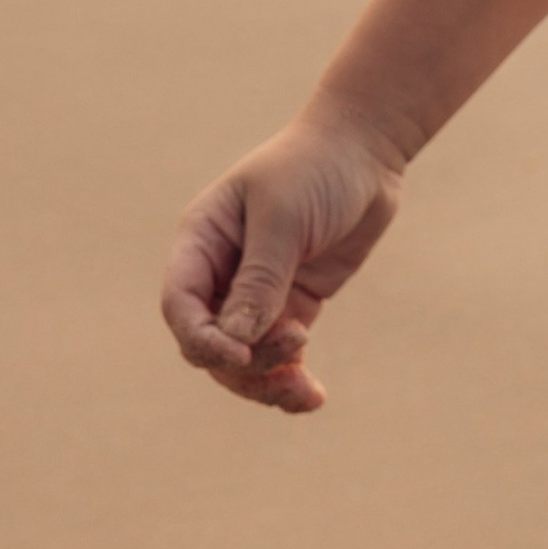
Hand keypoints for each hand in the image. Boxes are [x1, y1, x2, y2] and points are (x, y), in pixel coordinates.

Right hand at [158, 110, 403, 413]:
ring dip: (269, 380)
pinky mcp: (293, 304)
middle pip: (209, 343)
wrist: (366, 152)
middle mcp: (221, 272)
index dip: (201, 339)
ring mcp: (257, 292)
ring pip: (244, 358)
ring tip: (306, 390)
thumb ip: (259, 281)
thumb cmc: (315, 169)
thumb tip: (236, 343)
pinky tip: (313, 397)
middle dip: (244, 364)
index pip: (181, 306)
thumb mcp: (283, 218)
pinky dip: (291, 377)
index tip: (241, 354)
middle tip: (293, 353)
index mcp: (202, 242)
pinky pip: (280, 353)